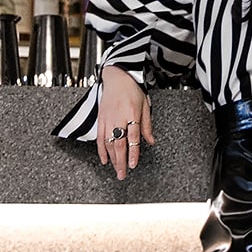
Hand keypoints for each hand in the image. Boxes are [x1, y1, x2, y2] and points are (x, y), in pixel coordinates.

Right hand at [96, 65, 154, 180]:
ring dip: (112, 159)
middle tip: (122, 175)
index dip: (133, 152)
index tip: (133, 165)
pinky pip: (100, 138)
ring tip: (116, 170)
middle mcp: (118, 117)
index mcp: (132, 113)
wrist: (117, 77)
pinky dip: (101, 150)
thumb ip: (147, 125)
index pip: (133, 137)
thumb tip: (151, 141)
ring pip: (108, 143)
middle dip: (121, 161)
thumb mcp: (145, 105)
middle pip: (119, 144)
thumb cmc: (132, 90)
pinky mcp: (100, 119)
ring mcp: (107, 119)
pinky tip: (104, 160)